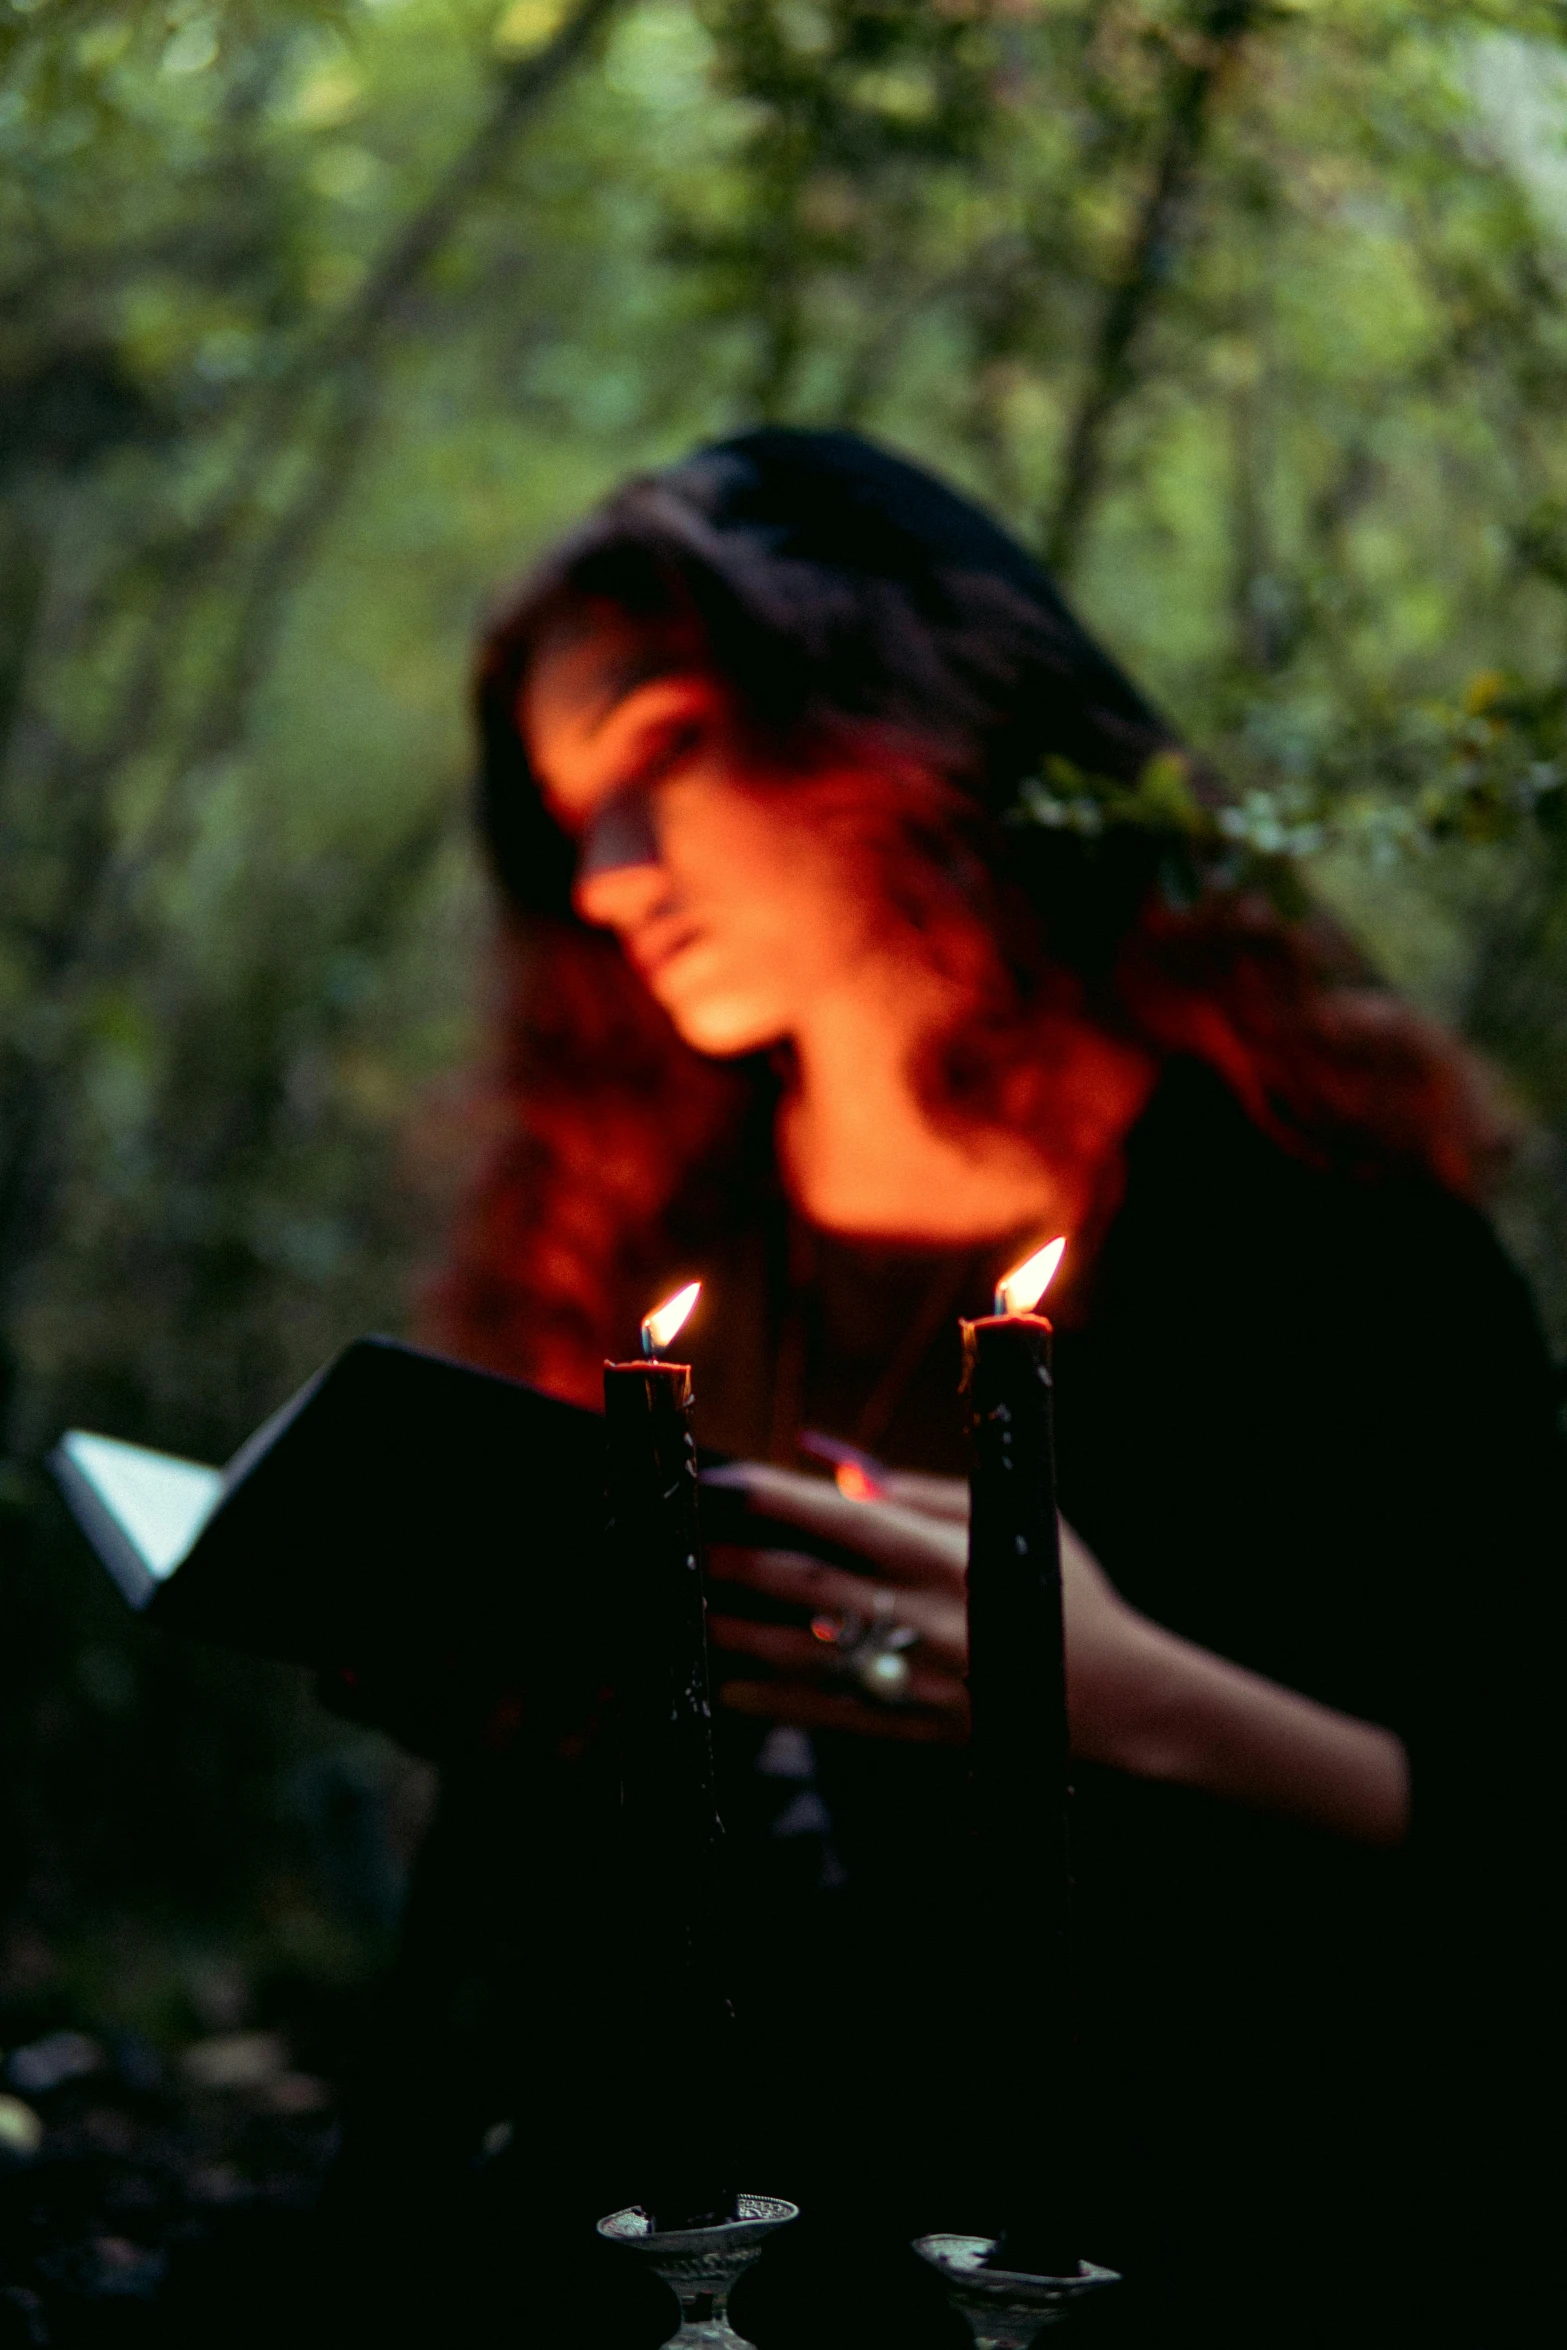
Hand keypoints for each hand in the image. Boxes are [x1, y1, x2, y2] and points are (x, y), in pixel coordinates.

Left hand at [703, 1459, 1165, 1757]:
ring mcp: (916, 1677)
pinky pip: (829, 1714)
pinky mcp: (915, 1726)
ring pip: (804, 1653)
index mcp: (944, 1555)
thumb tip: (839, 1474)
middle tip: (678, 1547)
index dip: (775, 1497)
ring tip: (685, 1614)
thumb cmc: (1057, 1590)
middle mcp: (924, 1615)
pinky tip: (727, 1688)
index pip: (841, 1517)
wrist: (1120, 1695)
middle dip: (735, 1564)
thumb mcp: (1003, 1520)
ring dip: (737, 1634)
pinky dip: (775, 1701)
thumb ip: (918, 1494)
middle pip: (806, 1584)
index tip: (719, 1479)